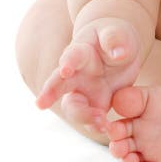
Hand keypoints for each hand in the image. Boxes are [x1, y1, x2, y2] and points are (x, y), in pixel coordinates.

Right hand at [35, 17, 143, 133]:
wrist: (119, 48)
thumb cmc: (115, 36)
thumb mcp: (118, 33)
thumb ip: (115, 39)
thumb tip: (119, 54)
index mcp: (81, 51)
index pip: (71, 56)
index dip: (67, 63)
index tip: (64, 70)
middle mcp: (75, 74)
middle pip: (58, 85)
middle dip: (49, 94)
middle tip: (41, 104)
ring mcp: (82, 91)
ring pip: (74, 107)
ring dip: (83, 116)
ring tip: (101, 122)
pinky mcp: (94, 104)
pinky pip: (91, 118)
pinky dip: (97, 125)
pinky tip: (107, 129)